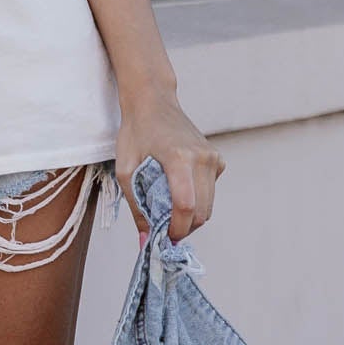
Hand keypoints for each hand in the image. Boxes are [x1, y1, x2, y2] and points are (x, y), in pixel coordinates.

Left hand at [116, 75, 223, 243]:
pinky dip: (197, 200)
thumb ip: (137, 207)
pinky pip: (210, 192)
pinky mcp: (217, 159)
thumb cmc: (135, 133)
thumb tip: (146, 242)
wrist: (153, 102)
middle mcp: (202, 158)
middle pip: (202, 211)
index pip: (186, 206)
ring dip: (191, 217)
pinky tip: (178, 189)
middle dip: (184, 227)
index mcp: (179, 159)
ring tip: (168, 210)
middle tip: (163, 228)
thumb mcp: (126, 171)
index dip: (176, 229)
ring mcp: (213, 158)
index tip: (164, 238)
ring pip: (209, 205)